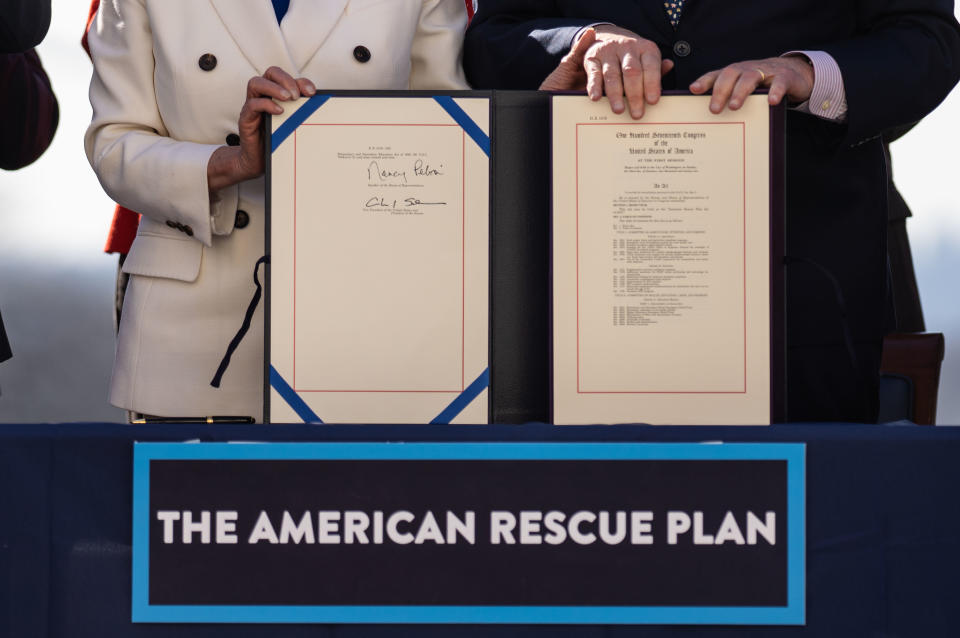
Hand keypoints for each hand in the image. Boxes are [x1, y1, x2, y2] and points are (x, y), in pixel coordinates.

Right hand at [207, 67, 315, 191]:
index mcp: (276, 95)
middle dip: (286, 79)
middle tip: (297, 95)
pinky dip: (266, 104)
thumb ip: (302, 114)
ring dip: (274, 87)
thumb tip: (322, 110)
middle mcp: (263, 96)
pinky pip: (252, 104)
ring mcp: (253, 106)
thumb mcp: (293, 124)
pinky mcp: (246, 118)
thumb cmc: (277, 140)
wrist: (258, 161)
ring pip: (256, 83)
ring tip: (288, 97)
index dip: (300, 81)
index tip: (313, 92)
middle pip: (271, 73)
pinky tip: (279, 111)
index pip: (287, 77)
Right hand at [542, 25, 672, 118]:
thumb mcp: (646, 59)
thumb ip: (657, 69)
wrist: (608, 37)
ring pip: (612, 74)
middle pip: (632, 71)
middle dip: (635, 95)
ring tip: (618, 110)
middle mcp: (627, 47)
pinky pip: (594, 73)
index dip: (652, 84)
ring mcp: (609, 51)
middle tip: (636, 113)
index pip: (650, 66)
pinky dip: (594, 86)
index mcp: (645, 48)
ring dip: (615, 94)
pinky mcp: (593, 57)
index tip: (653, 101)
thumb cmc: (631, 57)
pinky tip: (596, 98)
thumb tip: (669, 66)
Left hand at [689, 56, 814, 113]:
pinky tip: (771, 102)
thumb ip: (728, 97)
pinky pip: (779, 83)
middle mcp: (747, 69)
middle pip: (731, 74)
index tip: (694, 90)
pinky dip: (775, 91)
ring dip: (741, 91)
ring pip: (750, 77)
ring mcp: (766, 72)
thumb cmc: (761, 84)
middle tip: (714, 109)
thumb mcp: (742, 88)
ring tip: (734, 106)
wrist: (793, 72)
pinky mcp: (784, 77)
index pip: (717, 75)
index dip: (705, 81)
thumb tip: (709, 115)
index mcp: (735, 73)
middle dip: (720, 91)